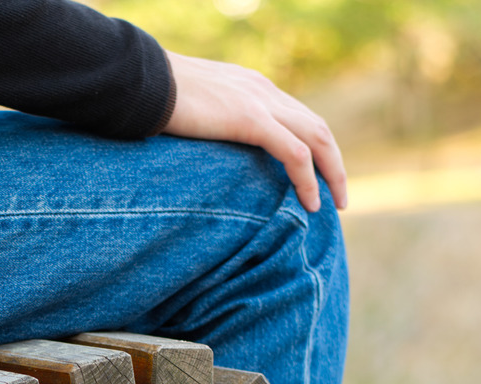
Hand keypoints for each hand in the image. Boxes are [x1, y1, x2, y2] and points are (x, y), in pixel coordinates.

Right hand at [162, 53, 347, 211]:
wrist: (141, 81)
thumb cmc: (153, 97)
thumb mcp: (190, 107)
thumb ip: (207, 119)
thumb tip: (201, 141)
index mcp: (251, 86)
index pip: (297, 116)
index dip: (314, 146)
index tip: (317, 174)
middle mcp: (264, 90)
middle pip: (317, 126)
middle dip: (334, 162)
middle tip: (338, 195)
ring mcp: (260, 102)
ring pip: (317, 139)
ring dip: (333, 173)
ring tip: (336, 203)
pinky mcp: (251, 120)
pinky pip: (295, 154)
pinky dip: (308, 180)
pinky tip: (311, 204)